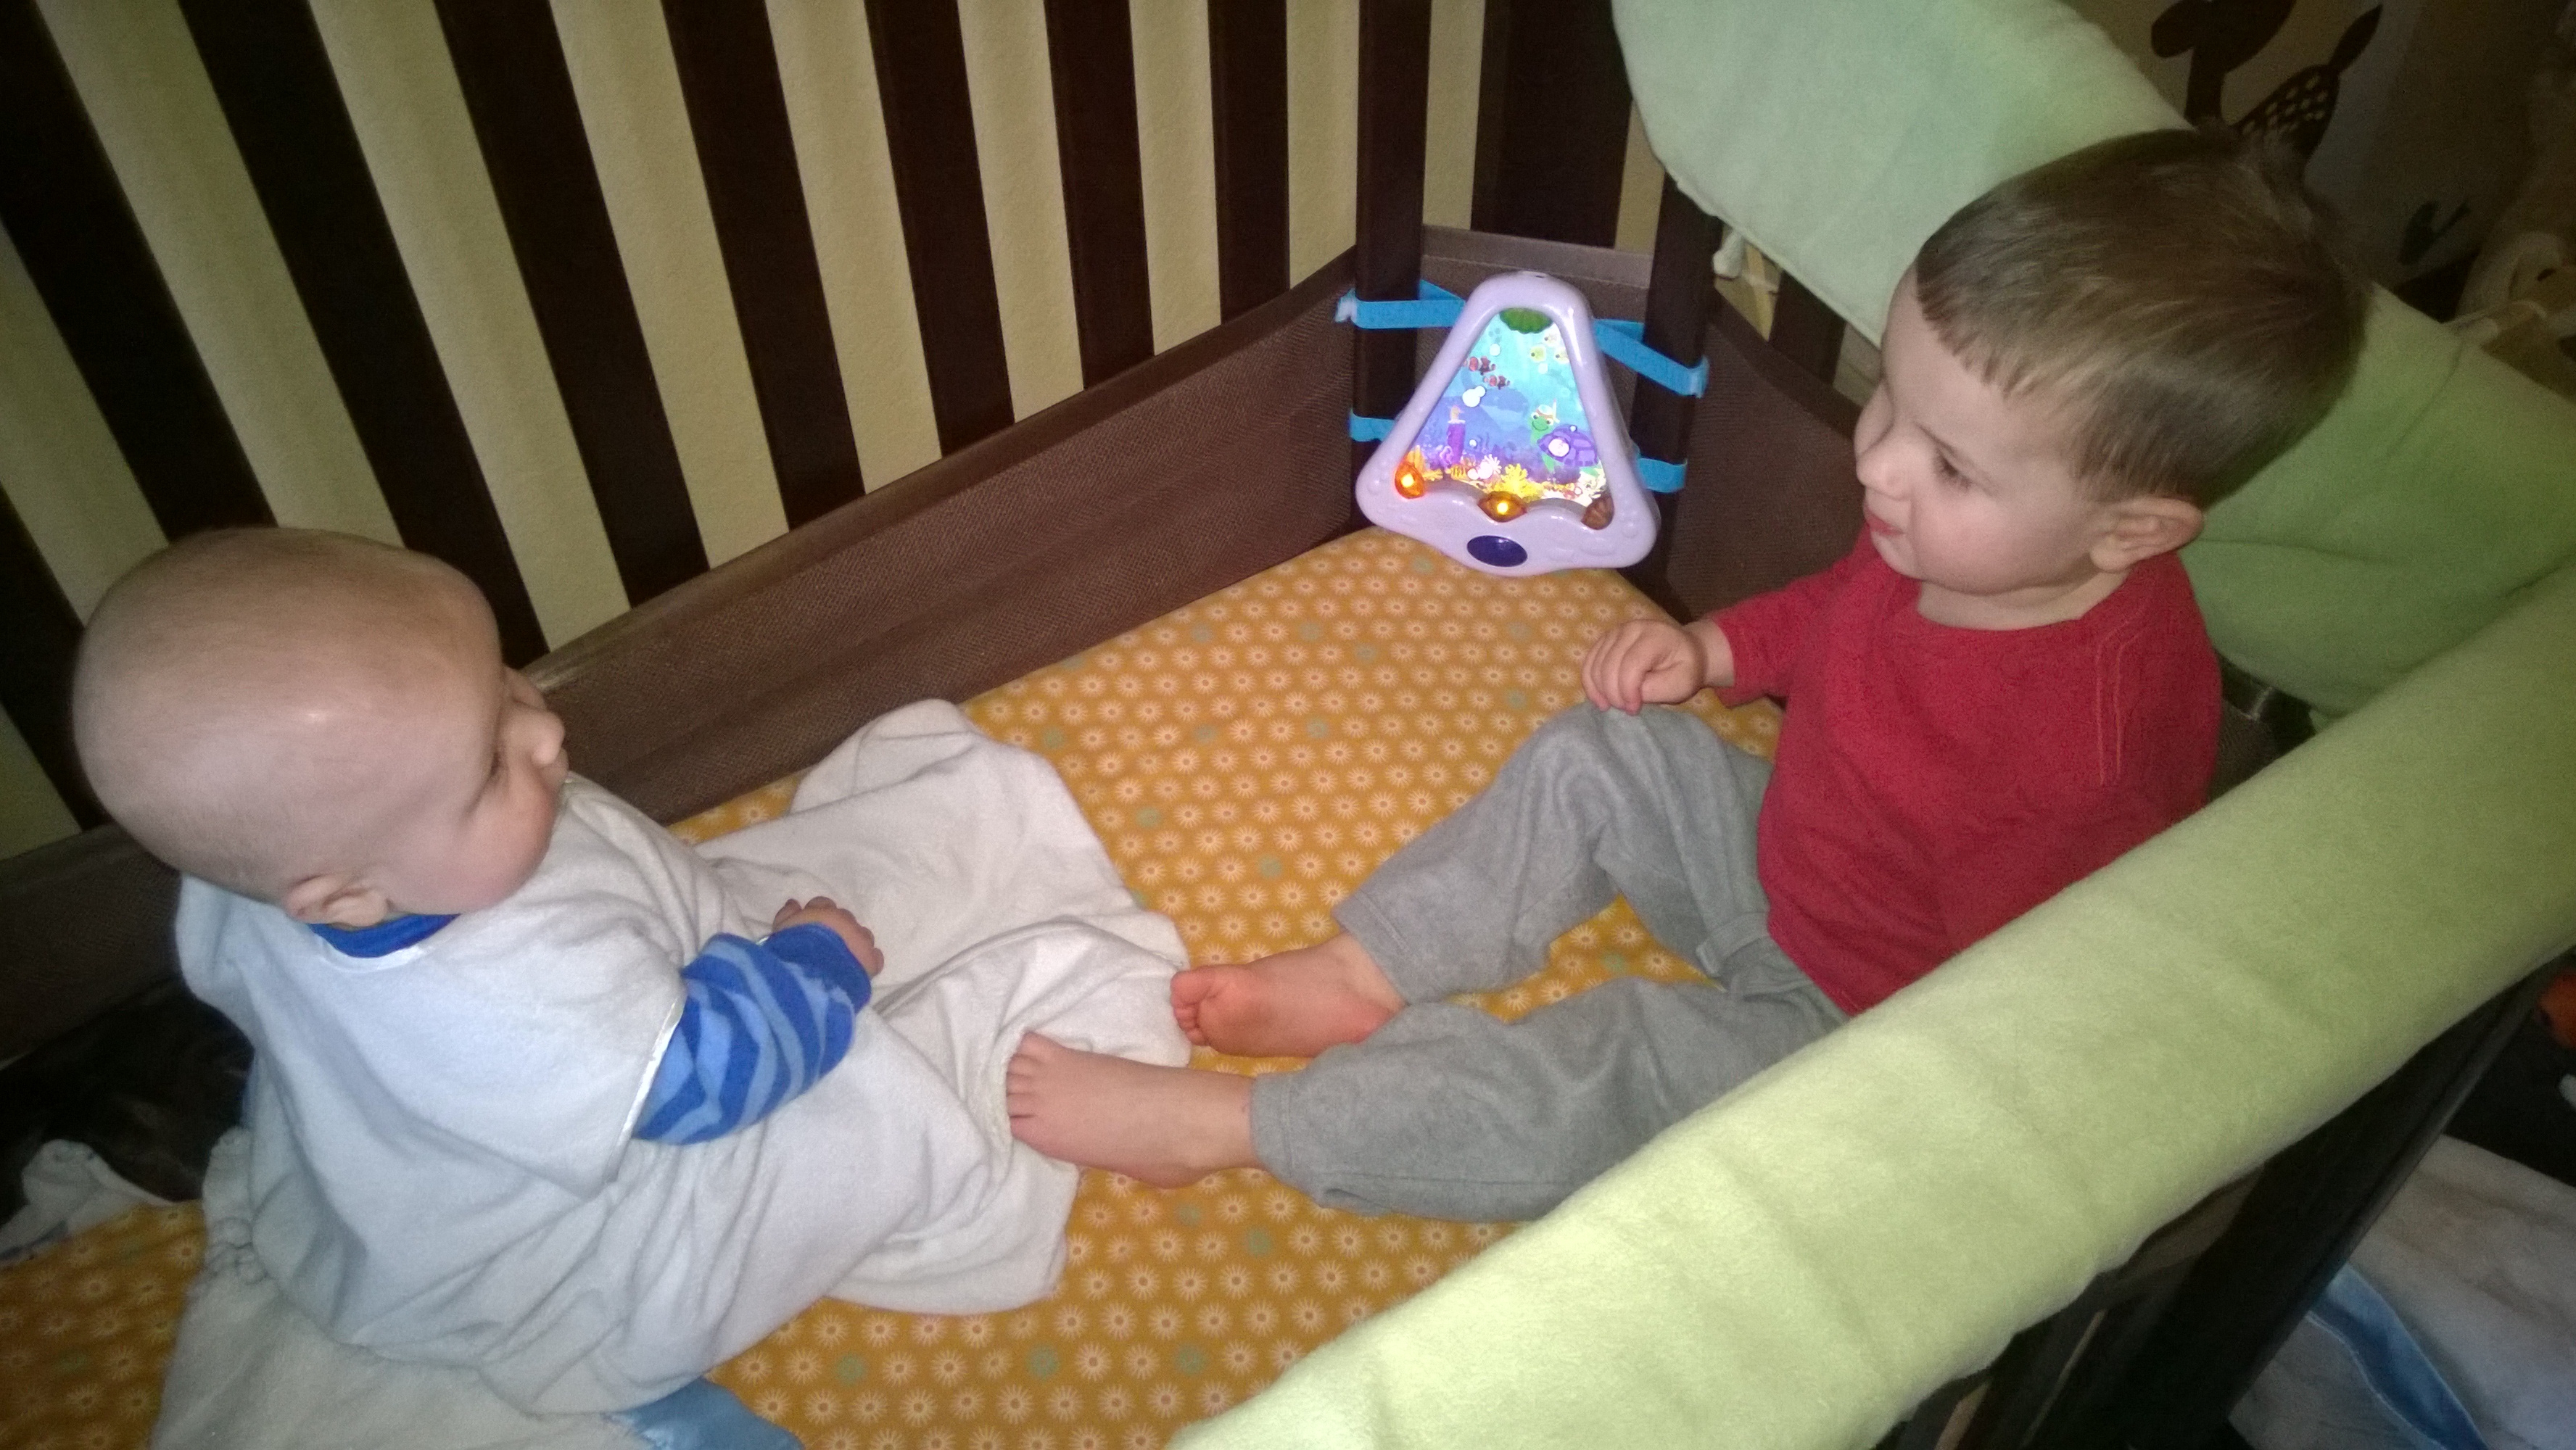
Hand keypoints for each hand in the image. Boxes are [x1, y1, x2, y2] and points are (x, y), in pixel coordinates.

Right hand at [772, 897, 883, 975]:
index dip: (816, 913)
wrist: (811, 977)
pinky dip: (869, 958)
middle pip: (844, 918)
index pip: (822, 903)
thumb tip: (794, 903)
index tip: (810, 924)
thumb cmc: (791, 952)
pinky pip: (875, 956)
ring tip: (843, 955)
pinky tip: (860, 964)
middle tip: (825, 941)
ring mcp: (861, 941)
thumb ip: (786, 915)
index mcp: (823, 913)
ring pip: (862, 934)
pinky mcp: (871, 962)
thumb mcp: (781, 931)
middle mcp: (846, 923)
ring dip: (855, 941)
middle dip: (836, 926)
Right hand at [1581, 618, 1727, 712]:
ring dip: (1600, 690)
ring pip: (1595, 665)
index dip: (1627, 691)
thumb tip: (1627, 695)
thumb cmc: (1686, 669)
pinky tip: (1600, 699)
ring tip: (1614, 706)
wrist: (1686, 651)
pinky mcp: (1605, 640)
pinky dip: (1590, 684)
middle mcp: (1631, 629)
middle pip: (1609, 665)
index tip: (1634, 709)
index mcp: (1654, 636)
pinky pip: (1588, 663)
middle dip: (1614, 693)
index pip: (1631, 664)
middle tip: (1626, 710)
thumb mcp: (1682, 683)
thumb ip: (1655, 689)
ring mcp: (1615, 632)